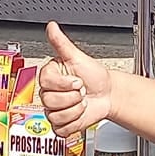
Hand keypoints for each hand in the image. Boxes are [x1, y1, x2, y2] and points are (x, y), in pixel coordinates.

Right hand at [40, 22, 113, 139]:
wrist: (107, 94)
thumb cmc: (94, 75)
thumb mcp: (78, 57)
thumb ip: (62, 43)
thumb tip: (51, 26)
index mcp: (49, 77)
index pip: (46, 83)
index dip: (65, 84)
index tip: (77, 80)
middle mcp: (49, 94)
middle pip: (50, 101)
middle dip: (73, 97)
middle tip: (81, 91)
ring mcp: (53, 110)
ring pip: (56, 116)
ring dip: (75, 110)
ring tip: (82, 102)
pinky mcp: (60, 124)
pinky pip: (61, 129)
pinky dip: (75, 123)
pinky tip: (79, 113)